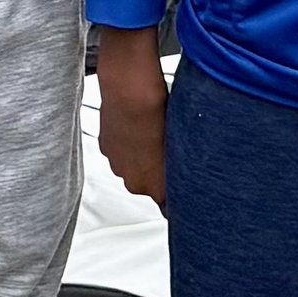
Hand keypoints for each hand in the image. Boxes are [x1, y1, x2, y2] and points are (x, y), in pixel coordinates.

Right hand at [94, 26, 169, 208]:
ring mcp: (117, 164)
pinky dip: (129, 145)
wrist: (130, 91)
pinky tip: (139, 128)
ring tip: (153, 135)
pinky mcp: (106, 148)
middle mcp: (132, 181)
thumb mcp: (180, 145)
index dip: (176, 192)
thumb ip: (183, 166)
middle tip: (169, 152)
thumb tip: (191, 176)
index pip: (167, 204)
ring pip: (133, 169)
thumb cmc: (157, 115)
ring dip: (142, 158)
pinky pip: (121, 153)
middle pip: (148, 187)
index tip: (183, 183)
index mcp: (153, 186)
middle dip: (158, 174)